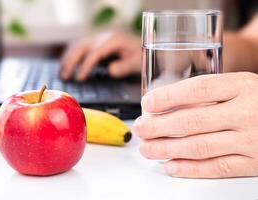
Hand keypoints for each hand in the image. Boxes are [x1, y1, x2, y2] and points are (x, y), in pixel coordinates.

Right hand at [60, 32, 140, 80]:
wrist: (143, 47)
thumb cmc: (140, 56)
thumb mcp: (137, 62)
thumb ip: (125, 67)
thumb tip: (110, 70)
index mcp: (113, 40)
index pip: (94, 53)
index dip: (85, 66)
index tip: (79, 79)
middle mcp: (103, 37)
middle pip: (81, 47)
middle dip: (70, 62)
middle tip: (64, 77)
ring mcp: (98, 38)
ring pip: (77, 46)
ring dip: (67, 59)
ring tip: (61, 73)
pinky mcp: (95, 42)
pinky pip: (79, 47)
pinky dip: (71, 56)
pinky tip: (66, 65)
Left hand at [133, 72, 257, 177]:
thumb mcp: (240, 86)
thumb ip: (210, 93)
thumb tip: (168, 104)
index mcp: (242, 86)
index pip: (198, 90)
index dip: (168, 97)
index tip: (147, 104)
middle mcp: (246, 111)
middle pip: (193, 121)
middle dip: (159, 126)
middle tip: (140, 128)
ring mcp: (251, 139)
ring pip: (200, 146)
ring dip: (167, 149)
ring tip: (147, 149)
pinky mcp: (253, 163)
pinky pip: (217, 168)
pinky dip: (190, 169)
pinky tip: (171, 167)